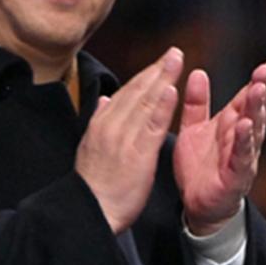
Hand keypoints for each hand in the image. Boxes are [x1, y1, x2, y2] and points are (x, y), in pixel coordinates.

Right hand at [76, 47, 183, 233]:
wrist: (89, 212)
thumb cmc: (94, 186)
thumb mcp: (89, 148)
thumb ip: (99, 121)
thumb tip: (104, 100)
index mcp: (101, 124)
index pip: (126, 93)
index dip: (145, 75)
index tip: (160, 62)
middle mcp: (111, 126)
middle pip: (137, 92)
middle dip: (156, 70)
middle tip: (174, 52)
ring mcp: (124, 138)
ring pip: (145, 102)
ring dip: (162, 79)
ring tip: (176, 60)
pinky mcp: (137, 154)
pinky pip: (152, 125)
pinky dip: (162, 106)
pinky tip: (171, 89)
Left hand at [174, 61, 265, 235]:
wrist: (196, 205)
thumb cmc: (200, 166)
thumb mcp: (193, 129)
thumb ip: (196, 103)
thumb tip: (198, 72)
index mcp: (232, 124)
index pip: (248, 99)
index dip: (259, 82)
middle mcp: (242, 138)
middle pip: (256, 111)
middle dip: (262, 90)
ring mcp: (242, 157)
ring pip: (254, 130)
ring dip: (257, 110)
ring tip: (259, 90)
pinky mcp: (235, 176)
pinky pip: (242, 156)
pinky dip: (244, 141)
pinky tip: (245, 126)